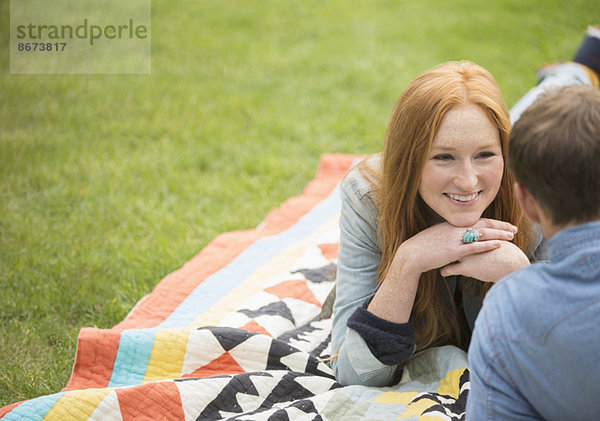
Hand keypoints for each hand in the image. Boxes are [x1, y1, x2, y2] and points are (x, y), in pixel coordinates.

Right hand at [397, 218, 517, 275]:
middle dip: (500, 226)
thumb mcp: (436, 238)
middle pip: (483, 224)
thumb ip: (448, 237)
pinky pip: (473, 246)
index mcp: (452, 225)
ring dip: (498, 234)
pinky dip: (487, 244)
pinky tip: (498, 245)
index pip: (476, 221)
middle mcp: (455, 229)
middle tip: (514, 228)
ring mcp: (454, 239)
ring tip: (511, 236)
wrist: (410, 255)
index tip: (503, 225)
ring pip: (482, 234)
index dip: (492, 223)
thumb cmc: (421, 248)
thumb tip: (456, 240)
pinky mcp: (453, 251)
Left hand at [440, 240, 529, 281]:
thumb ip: (493, 241)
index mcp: (475, 235)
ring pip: (447, 255)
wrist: (513, 264)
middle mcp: (468, 242)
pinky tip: (442, 273)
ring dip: (441, 257)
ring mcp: (465, 254)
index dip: (452, 235)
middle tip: (436, 245)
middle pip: (451, 241)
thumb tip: (494, 242)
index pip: (460, 232)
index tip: (445, 236)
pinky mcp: (466, 267)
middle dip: (443, 243)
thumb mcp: (500, 243)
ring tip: (436, 259)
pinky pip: (450, 269)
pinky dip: (445, 271)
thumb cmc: (511, 255)